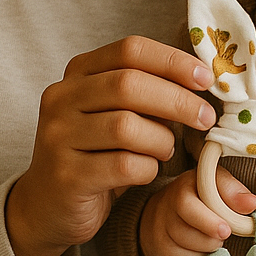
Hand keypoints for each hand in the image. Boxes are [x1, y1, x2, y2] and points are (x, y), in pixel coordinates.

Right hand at [6, 36, 219, 255]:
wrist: (50, 205)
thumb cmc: (97, 153)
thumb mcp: (117, 113)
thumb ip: (148, 93)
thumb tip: (201, 81)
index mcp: (78, 73)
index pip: (130, 50)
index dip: (173, 61)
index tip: (205, 78)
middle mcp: (61, 99)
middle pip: (129, 85)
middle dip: (177, 100)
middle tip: (205, 117)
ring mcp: (59, 137)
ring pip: (127, 126)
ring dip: (161, 140)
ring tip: (166, 150)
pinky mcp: (67, 175)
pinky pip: (123, 166)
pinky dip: (147, 168)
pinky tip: (146, 171)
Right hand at [139, 169, 255, 255]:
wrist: (166, 212)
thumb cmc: (199, 196)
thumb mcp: (215, 185)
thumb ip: (233, 190)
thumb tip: (252, 203)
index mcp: (181, 187)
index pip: (186, 205)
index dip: (208, 221)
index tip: (226, 230)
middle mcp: (165, 208)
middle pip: (186, 232)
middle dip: (211, 238)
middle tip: (224, 234)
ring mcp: (159, 231)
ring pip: (187, 248)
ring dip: (208, 247)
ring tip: (213, 236)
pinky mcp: (162, 252)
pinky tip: (201, 246)